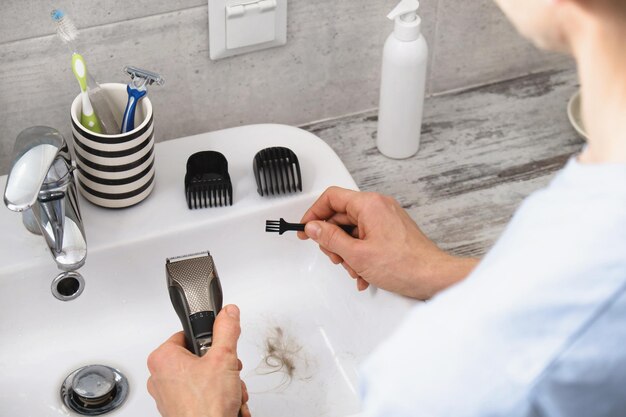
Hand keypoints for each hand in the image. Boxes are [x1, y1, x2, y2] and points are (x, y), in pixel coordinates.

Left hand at [147, 305, 250, 416]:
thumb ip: (226, 330)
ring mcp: (168, 396)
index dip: (209, 341)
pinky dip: (216, 395)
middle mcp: (159, 377)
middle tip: (227, 371)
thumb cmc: (206, 406)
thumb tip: (228, 313)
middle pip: (198, 357)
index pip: (188, 334)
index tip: (219, 348)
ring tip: (230, 390)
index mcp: (163, 358)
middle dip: (220, 365)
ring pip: (202, 376)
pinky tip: (226, 401)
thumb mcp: (223, 357)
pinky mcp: (178, 409)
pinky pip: (200, 393)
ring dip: (222, 381)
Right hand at [299, 187, 477, 299]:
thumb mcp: (356, 254)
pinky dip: (360, 255)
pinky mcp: (391, 232)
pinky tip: (363, 273)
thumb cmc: (404, 264)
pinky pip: (366, 238)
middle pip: (341, 216)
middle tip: (335, 256)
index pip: (331, 198)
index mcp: (369, 204)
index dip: (314, 213)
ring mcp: (386, 219)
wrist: (433, 277)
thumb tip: (313, 228)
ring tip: (354, 269)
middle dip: (334, 240)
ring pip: (352, 230)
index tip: (306, 229)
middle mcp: (379, 207)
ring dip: (348, 252)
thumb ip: (330, 238)